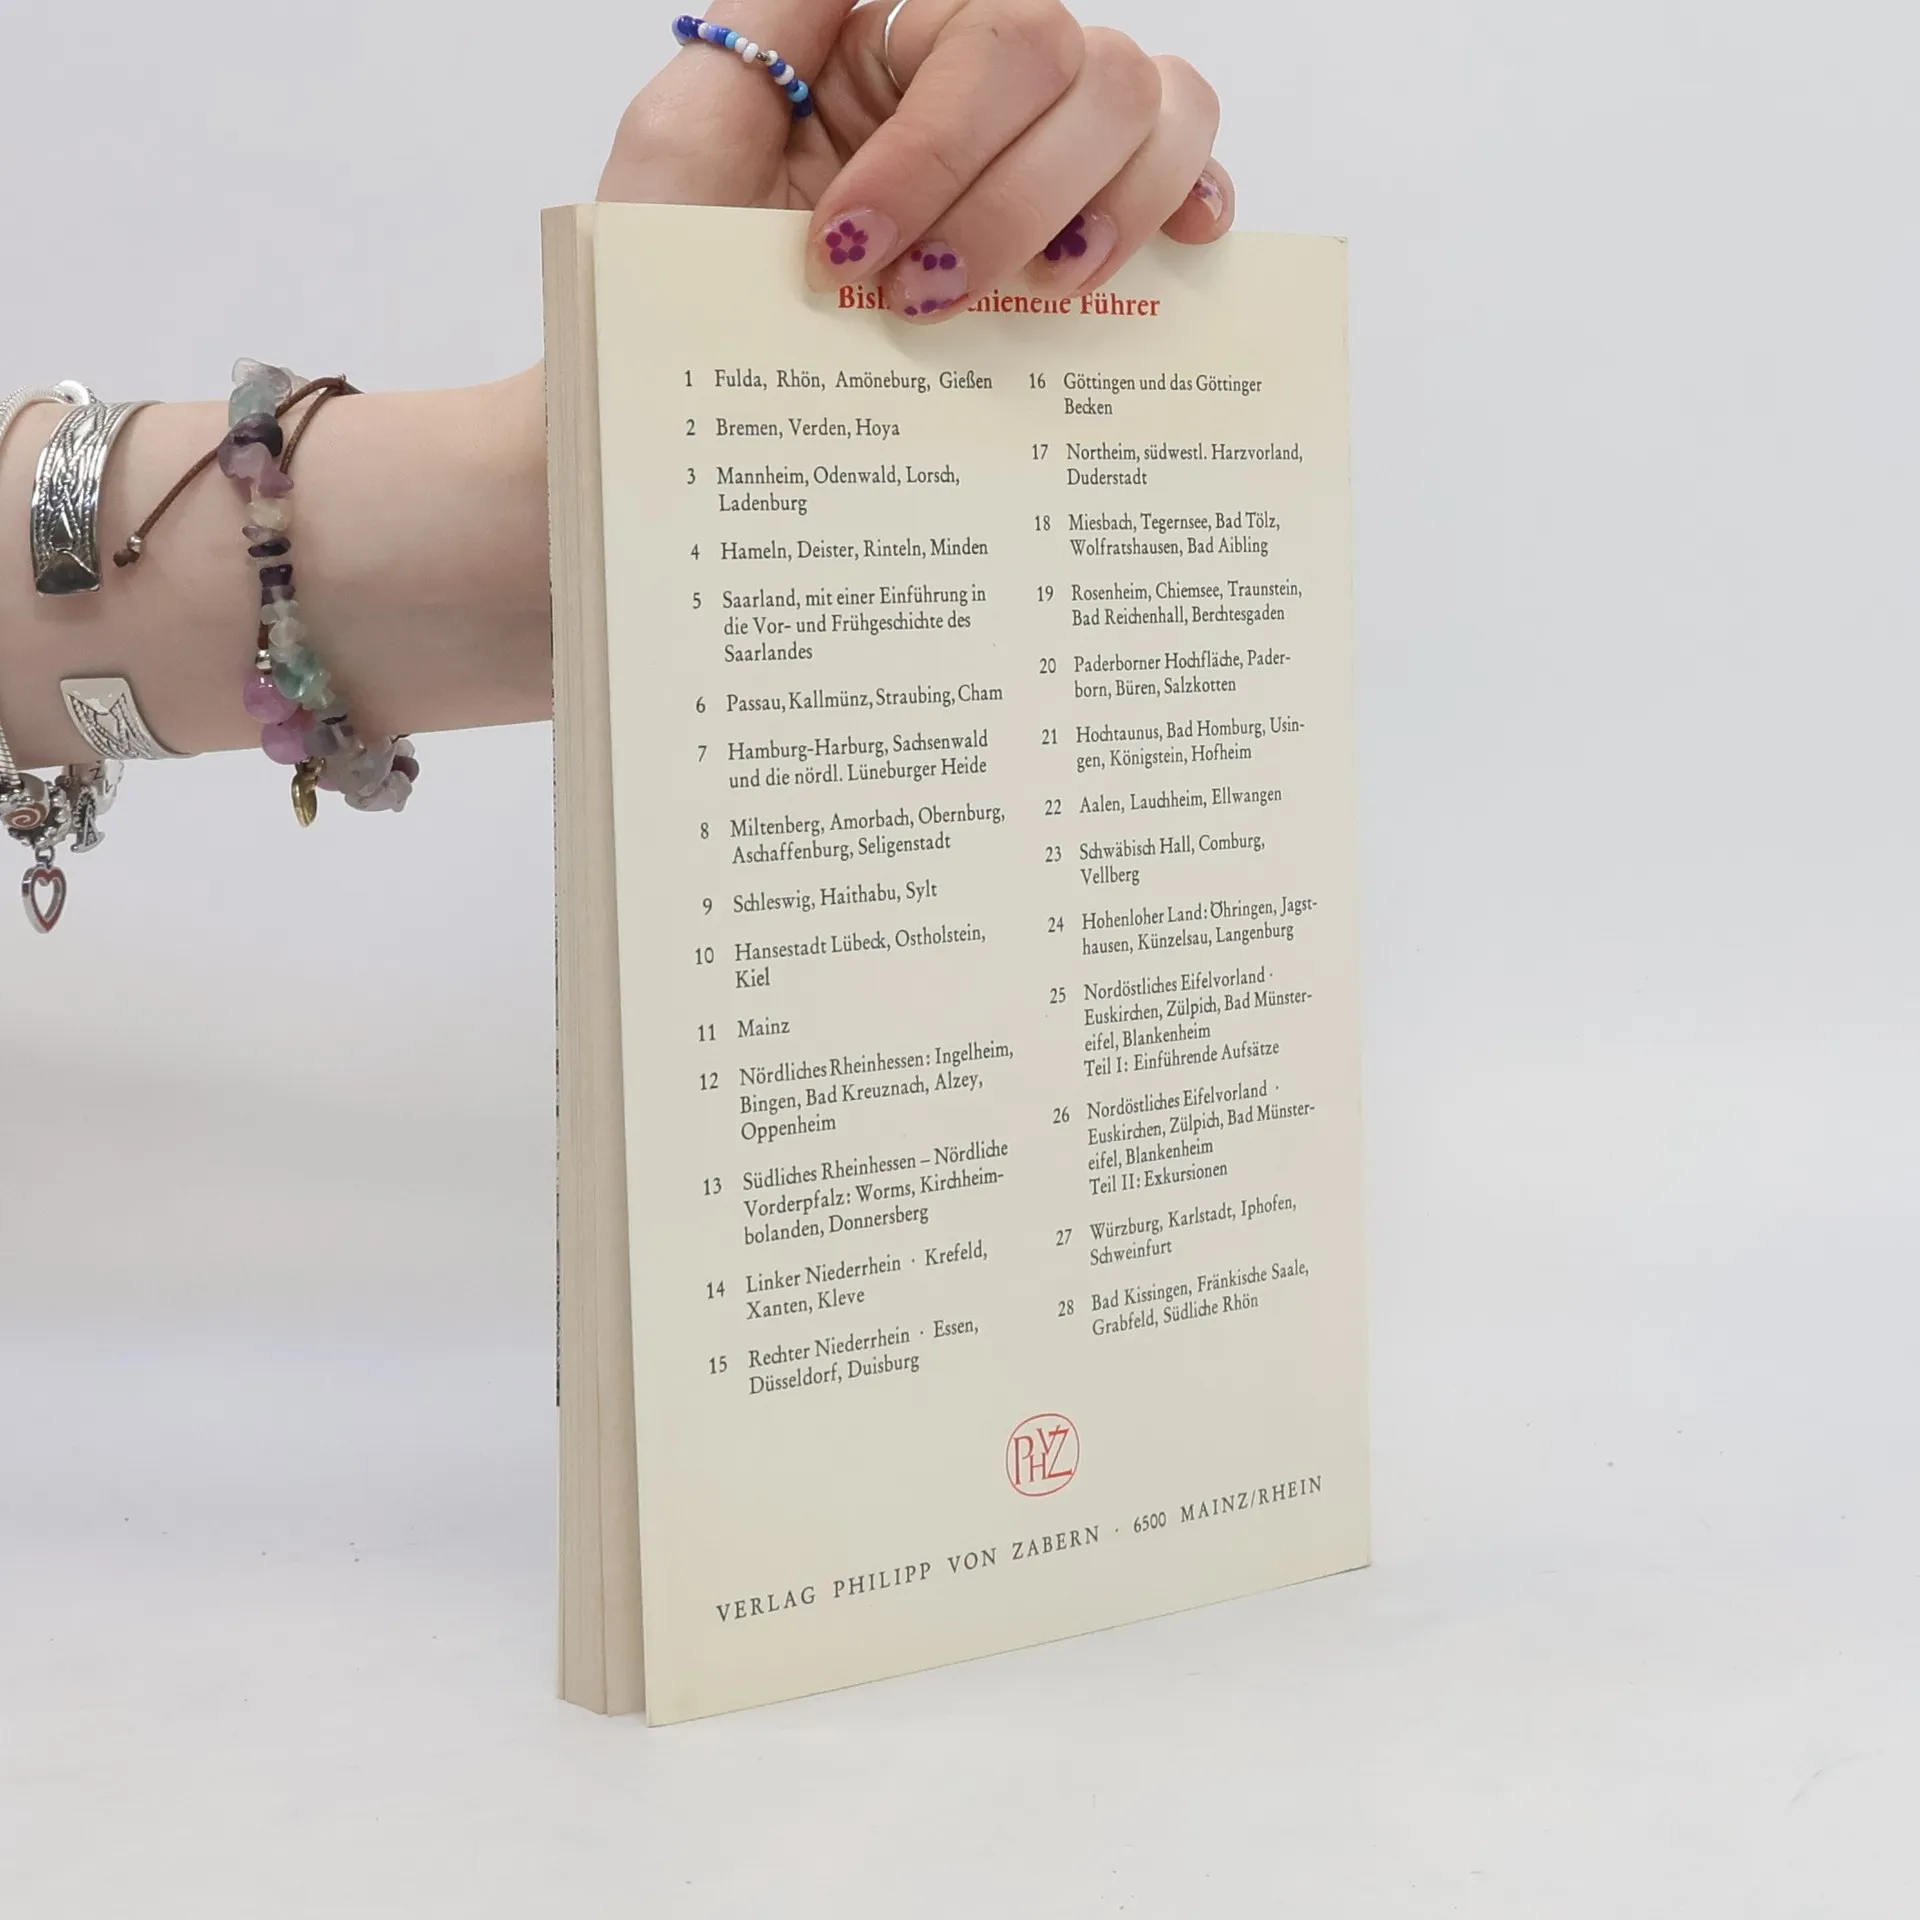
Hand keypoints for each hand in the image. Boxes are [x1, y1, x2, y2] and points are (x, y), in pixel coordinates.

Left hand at [598, 0, 1231, 321]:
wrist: (689, 421)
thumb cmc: (672, 289)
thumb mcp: (683, 139)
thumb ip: (771, 21)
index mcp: (887, 47)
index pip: (992, 35)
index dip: (943, 149)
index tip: (855, 250)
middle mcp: (973, 90)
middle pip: (1089, 68)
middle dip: (1012, 200)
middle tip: (922, 302)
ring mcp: (1035, 160)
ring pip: (1154, 108)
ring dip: (1108, 209)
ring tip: (1037, 300)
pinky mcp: (1075, 242)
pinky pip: (1182, 174)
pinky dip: (1193, 195)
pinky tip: (1183, 244)